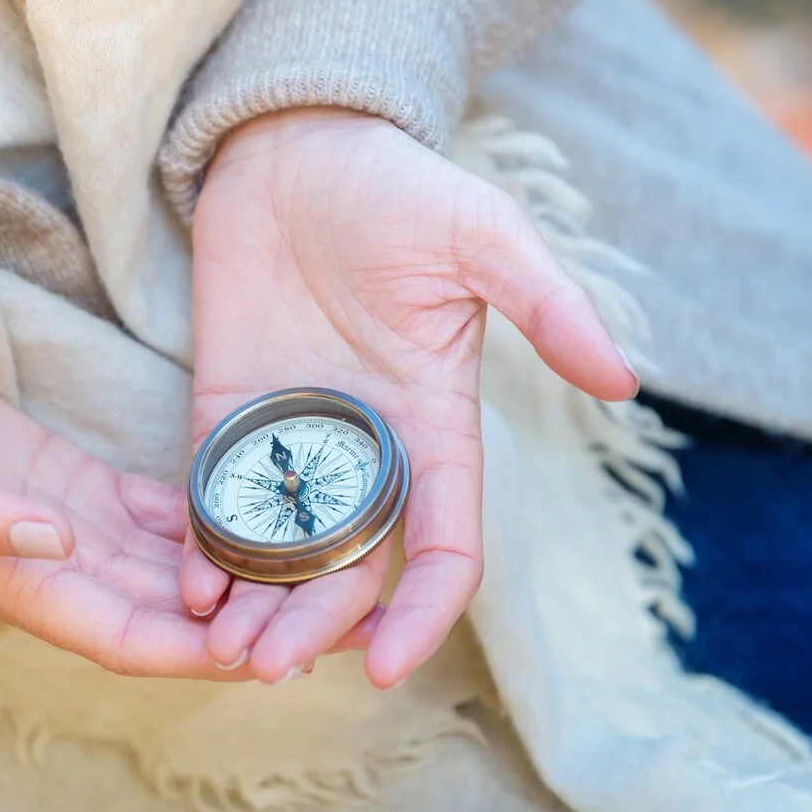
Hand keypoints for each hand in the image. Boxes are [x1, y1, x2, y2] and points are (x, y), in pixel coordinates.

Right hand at [0, 333, 374, 677]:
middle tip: (341, 612)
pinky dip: (204, 517)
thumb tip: (53, 542)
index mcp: (9, 578)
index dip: (199, 653)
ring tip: (324, 563)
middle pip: (169, 611)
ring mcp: (63, 518)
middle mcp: (51, 561)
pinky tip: (260, 507)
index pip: (127, 636)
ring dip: (241, 574)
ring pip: (171, 564)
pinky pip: (151, 510)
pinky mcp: (67, 474)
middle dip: (249, 622)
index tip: (277, 654)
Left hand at [183, 107, 637, 687]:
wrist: (293, 145)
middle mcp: (363, 450)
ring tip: (218, 648)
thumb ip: (546, 306)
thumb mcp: (482, 237)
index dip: (422, 610)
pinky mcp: (225, 414)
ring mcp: (290, 438)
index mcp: (432, 427)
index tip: (387, 666)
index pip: (440, 546)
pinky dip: (204, 547)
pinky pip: (214, 497)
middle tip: (267, 664)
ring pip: (279, 550)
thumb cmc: (395, 186)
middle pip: (348, 568)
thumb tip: (625, 382)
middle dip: (315, 623)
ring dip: (256, 605)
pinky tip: (186, 584)